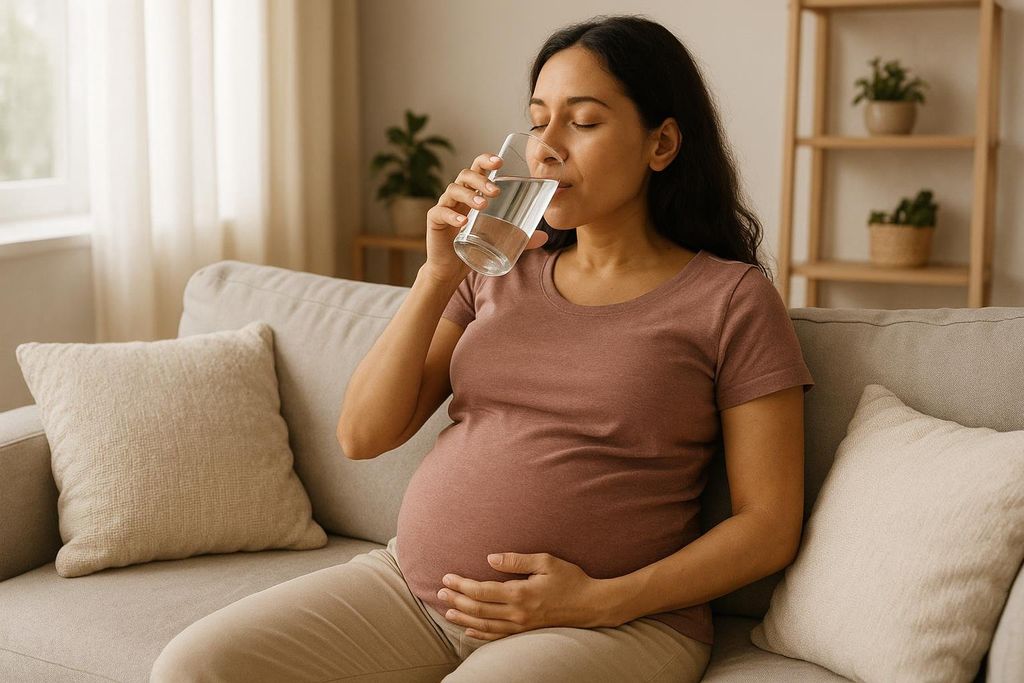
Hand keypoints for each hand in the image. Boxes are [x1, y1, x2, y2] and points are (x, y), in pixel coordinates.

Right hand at [422, 153, 548, 285]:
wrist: (450, 269)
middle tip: (495, 191)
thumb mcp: (499, 239)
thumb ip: (520, 237)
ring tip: (483, 206)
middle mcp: (458, 196)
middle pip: (465, 174)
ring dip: (469, 195)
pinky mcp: (434, 221)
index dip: (486, 161)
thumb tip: (545, 236)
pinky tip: (462, 221)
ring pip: (453, 189)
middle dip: (481, 178)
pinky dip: (451, 215)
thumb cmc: (474, 247)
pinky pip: (440, 212)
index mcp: (473, 193)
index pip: (477, 168)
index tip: (500, 162)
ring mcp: (445, 206)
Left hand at [437, 552, 609, 640]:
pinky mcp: (526, 632)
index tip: (447, 578)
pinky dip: (480, 634)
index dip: (461, 585)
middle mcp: (517, 613)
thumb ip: (516, 560)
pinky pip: (498, 636)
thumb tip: (490, 559)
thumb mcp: (546, 561)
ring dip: (463, 619)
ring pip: (484, 625)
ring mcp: (521, 625)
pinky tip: (469, 631)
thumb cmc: (570, 578)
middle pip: (478, 609)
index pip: (481, 591)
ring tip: (447, 612)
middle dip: (456, 601)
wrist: (591, 605)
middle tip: (439, 593)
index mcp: (520, 593)